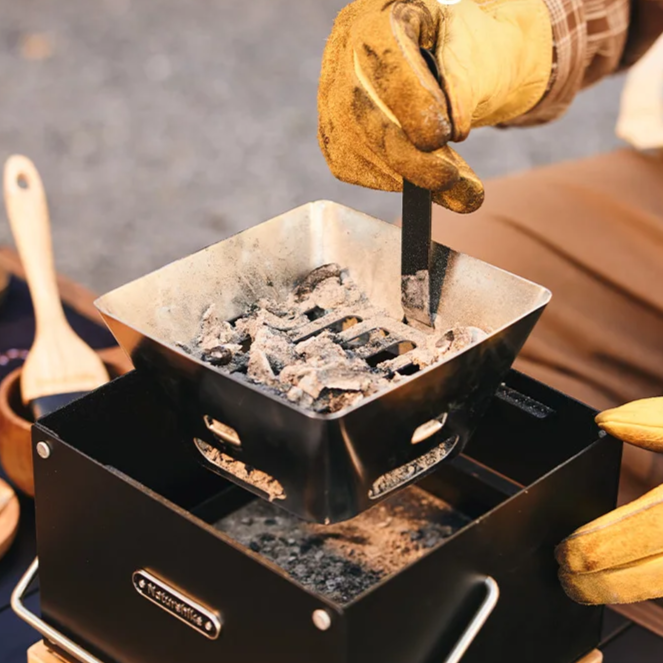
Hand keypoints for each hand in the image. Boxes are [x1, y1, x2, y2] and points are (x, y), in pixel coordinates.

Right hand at [317, 0, 552, 212]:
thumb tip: (452, 131)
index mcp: (375, 17)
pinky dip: (389, 181)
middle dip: (407, 156)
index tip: (444, 135)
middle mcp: (342, 55)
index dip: (410, 101)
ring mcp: (331, 97)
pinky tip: (422, 181)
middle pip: (360, 112)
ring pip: (353, 146)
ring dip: (405, 176)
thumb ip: (467, 81)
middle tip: (450, 179)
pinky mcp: (333, 135)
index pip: (382, 57)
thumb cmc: (461, 50)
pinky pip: (352, 166)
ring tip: (457, 189)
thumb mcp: (476, 48)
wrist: (446, 63)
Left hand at [556, 398, 662, 603]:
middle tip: (566, 578)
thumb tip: (606, 422)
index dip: (597, 545)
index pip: (640, 528)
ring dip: (625, 591)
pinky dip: (650, 583)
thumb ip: (654, 421)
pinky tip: (627, 579)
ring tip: (586, 587)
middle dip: (601, 581)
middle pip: (653, 573)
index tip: (566, 550)